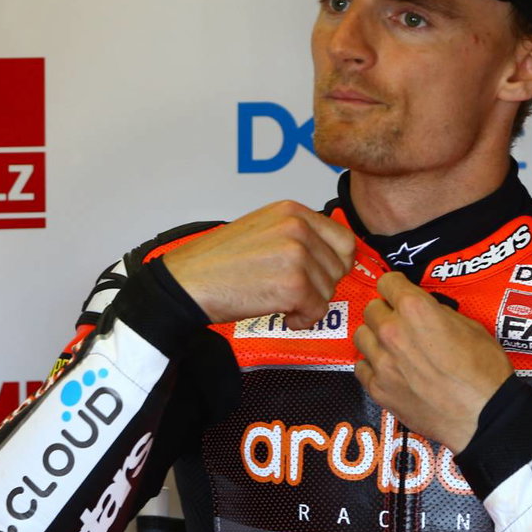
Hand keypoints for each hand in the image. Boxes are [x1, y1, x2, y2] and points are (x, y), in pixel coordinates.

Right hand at [162, 200, 355, 329]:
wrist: (187, 282)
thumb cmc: (216, 262)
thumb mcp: (262, 229)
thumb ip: (297, 234)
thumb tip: (330, 253)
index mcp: (292, 210)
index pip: (343, 240)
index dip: (333, 264)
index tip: (316, 275)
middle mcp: (297, 227)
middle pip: (339, 268)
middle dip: (319, 286)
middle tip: (291, 292)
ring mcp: (296, 254)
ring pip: (329, 291)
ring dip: (308, 304)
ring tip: (279, 301)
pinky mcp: (293, 285)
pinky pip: (317, 311)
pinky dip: (302, 320)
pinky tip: (281, 315)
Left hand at [353, 272, 512, 451]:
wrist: (484, 416)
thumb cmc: (484, 373)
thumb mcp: (471, 327)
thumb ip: (438, 313)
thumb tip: (425, 310)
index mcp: (415, 310)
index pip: (386, 282)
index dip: (396, 287)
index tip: (399, 294)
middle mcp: (391, 331)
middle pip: (371, 309)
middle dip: (386, 313)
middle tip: (401, 324)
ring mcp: (381, 361)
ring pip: (361, 336)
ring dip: (375, 338)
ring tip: (393, 348)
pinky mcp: (377, 388)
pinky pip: (361, 368)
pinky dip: (373, 367)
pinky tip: (390, 371)